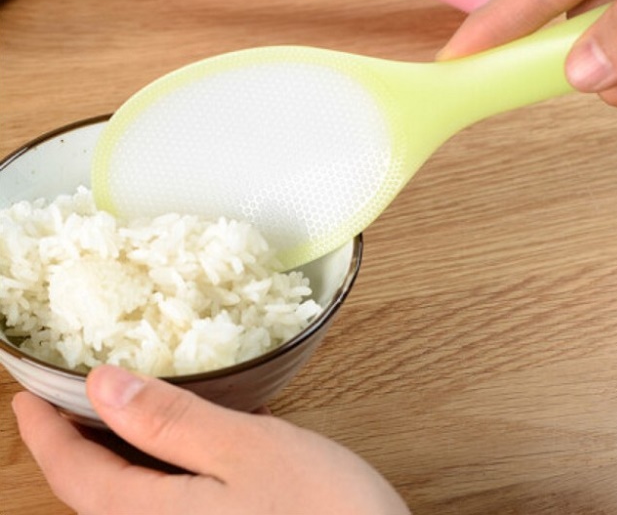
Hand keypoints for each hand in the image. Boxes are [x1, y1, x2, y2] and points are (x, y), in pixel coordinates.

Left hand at [12, 365, 409, 514]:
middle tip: (65, 396)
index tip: (24, 393)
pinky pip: (162, 505)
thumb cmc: (317, 508)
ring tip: (111, 413)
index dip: (44, 431)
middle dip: (71, 445)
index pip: (76, 474)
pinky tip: (175, 445)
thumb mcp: (243, 449)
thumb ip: (170, 421)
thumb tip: (102, 384)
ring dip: (111, 457)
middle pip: (94, 494)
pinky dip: (151, 470)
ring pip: (127, 502)